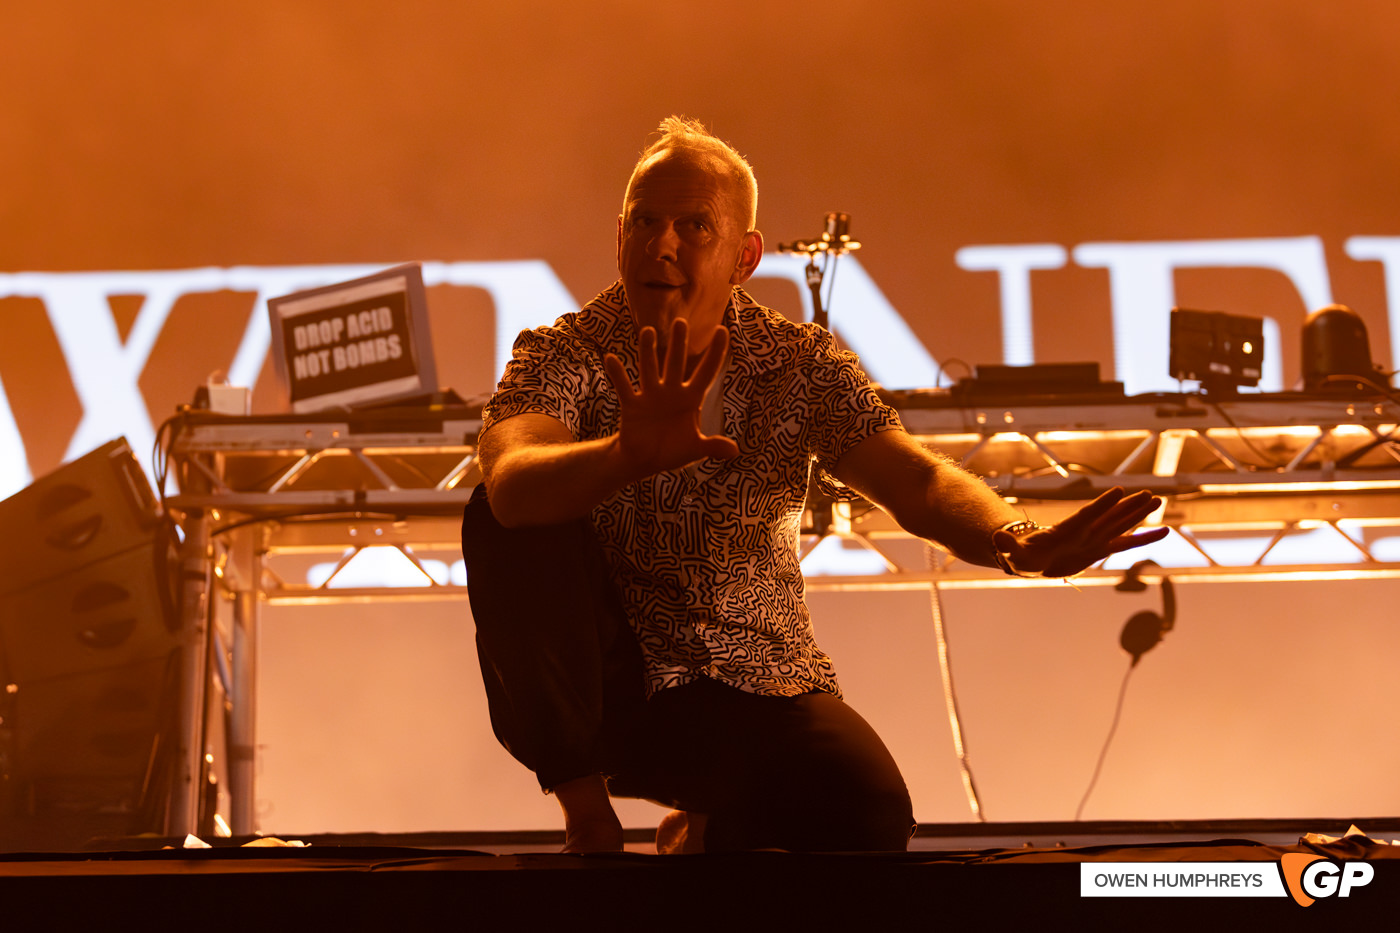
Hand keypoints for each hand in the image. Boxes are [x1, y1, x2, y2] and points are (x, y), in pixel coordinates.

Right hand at [602, 318, 738, 479]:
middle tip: (680, 322)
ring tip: (648, 331)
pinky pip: (624, 387)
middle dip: (678, 345)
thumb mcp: (694, 449)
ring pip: (649, 369)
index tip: (722, 330)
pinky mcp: (632, 405)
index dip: (715, 353)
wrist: (644, 461)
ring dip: (648, 352)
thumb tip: (734, 451)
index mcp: (690, 399)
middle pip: (676, 364)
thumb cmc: (672, 451)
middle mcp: (671, 392)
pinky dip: (618, 374)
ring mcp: (650, 396)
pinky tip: (611, 359)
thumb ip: (712, 447)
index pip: (706, 373)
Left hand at [993, 487, 1168, 577]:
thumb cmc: (1020, 555)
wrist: (1028, 558)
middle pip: (1109, 516)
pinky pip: (1126, 544)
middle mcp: (1083, 531)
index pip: (1086, 516)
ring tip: (1158, 501)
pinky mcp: (1100, 549)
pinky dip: (1144, 538)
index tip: (1117, 491)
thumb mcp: (1011, 553)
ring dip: (1139, 515)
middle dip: (1128, 506)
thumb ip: (1007, 546)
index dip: (1100, 505)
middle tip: (1149, 493)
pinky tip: (1164, 531)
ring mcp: (1094, 539)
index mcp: (1065, 531)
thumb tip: (997, 541)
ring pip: (1121, 525)